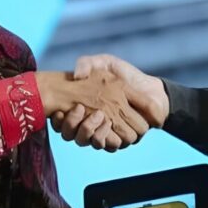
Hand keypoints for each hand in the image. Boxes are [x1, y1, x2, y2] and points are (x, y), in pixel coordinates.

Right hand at [35, 68, 150, 147]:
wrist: (150, 88)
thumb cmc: (124, 74)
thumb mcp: (103, 62)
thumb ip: (86, 64)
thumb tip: (76, 76)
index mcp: (82, 109)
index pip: (60, 121)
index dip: (57, 119)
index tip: (57, 110)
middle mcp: (90, 124)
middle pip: (70, 134)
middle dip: (72, 124)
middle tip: (80, 108)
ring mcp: (105, 133)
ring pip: (85, 141)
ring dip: (88, 129)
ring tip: (97, 114)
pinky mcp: (119, 139)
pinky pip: (106, 145)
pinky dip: (103, 135)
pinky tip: (106, 122)